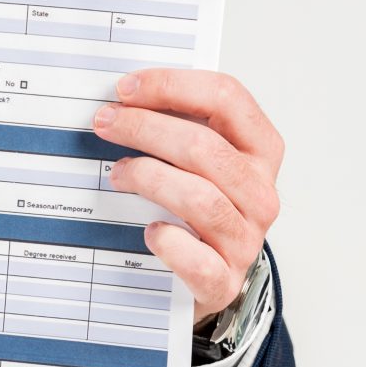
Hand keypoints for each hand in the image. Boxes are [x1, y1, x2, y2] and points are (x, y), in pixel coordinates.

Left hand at [93, 70, 282, 324]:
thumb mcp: (199, 159)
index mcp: (259, 150)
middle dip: (145, 128)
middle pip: (205, 147)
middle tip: (105, 123)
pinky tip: (149, 230)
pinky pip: (197, 259)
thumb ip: (176, 123)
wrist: (211, 276)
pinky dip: (168, 241)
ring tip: (117, 174)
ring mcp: (246, 239)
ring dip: (148, 177)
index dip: (172, 85)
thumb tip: (122, 97)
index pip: (228, 98)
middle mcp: (260, 193)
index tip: (126, 88)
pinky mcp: (224, 281)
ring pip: (200, 198)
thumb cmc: (198, 206)